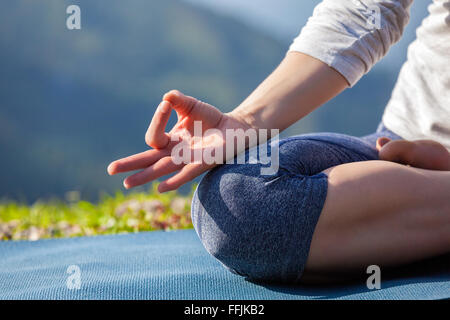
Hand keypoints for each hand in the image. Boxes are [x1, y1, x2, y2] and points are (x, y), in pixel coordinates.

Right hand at [107, 90, 251, 191]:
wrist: (234, 128)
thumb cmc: (211, 119)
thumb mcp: (191, 106)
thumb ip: (178, 100)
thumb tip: (166, 97)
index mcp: (170, 141)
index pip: (153, 137)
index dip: (157, 120)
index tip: (167, 104)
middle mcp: (175, 153)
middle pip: (148, 160)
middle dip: (130, 165)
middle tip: (110, 170)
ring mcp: (187, 160)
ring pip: (161, 170)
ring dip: (145, 176)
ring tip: (127, 183)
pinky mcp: (203, 163)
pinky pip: (186, 174)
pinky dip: (174, 181)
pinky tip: (160, 188)